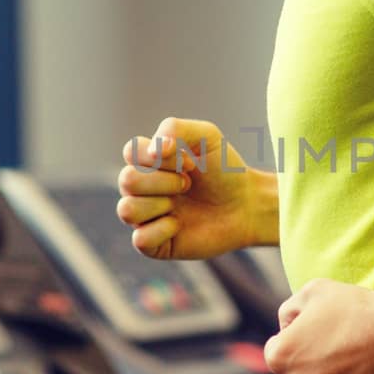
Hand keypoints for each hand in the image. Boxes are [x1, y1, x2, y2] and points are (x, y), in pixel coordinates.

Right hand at [117, 117, 259, 260]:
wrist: (247, 205)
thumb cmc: (224, 171)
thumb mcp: (206, 136)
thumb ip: (174, 128)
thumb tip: (152, 151)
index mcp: (149, 162)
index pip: (131, 152)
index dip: (160, 156)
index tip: (190, 161)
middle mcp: (143, 189)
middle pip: (126, 180)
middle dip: (163, 181)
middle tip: (188, 184)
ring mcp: (146, 217)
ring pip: (126, 210)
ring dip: (159, 204)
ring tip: (181, 205)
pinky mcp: (155, 245)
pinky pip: (140, 239)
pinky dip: (162, 230)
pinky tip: (179, 226)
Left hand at [262, 278, 373, 373]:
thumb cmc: (360, 308)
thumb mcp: (314, 290)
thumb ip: (288, 311)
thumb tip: (285, 328)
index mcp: (279, 357)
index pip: (279, 354)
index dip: (303, 342)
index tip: (326, 337)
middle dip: (312, 371)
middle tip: (343, 355)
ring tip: (358, 370)